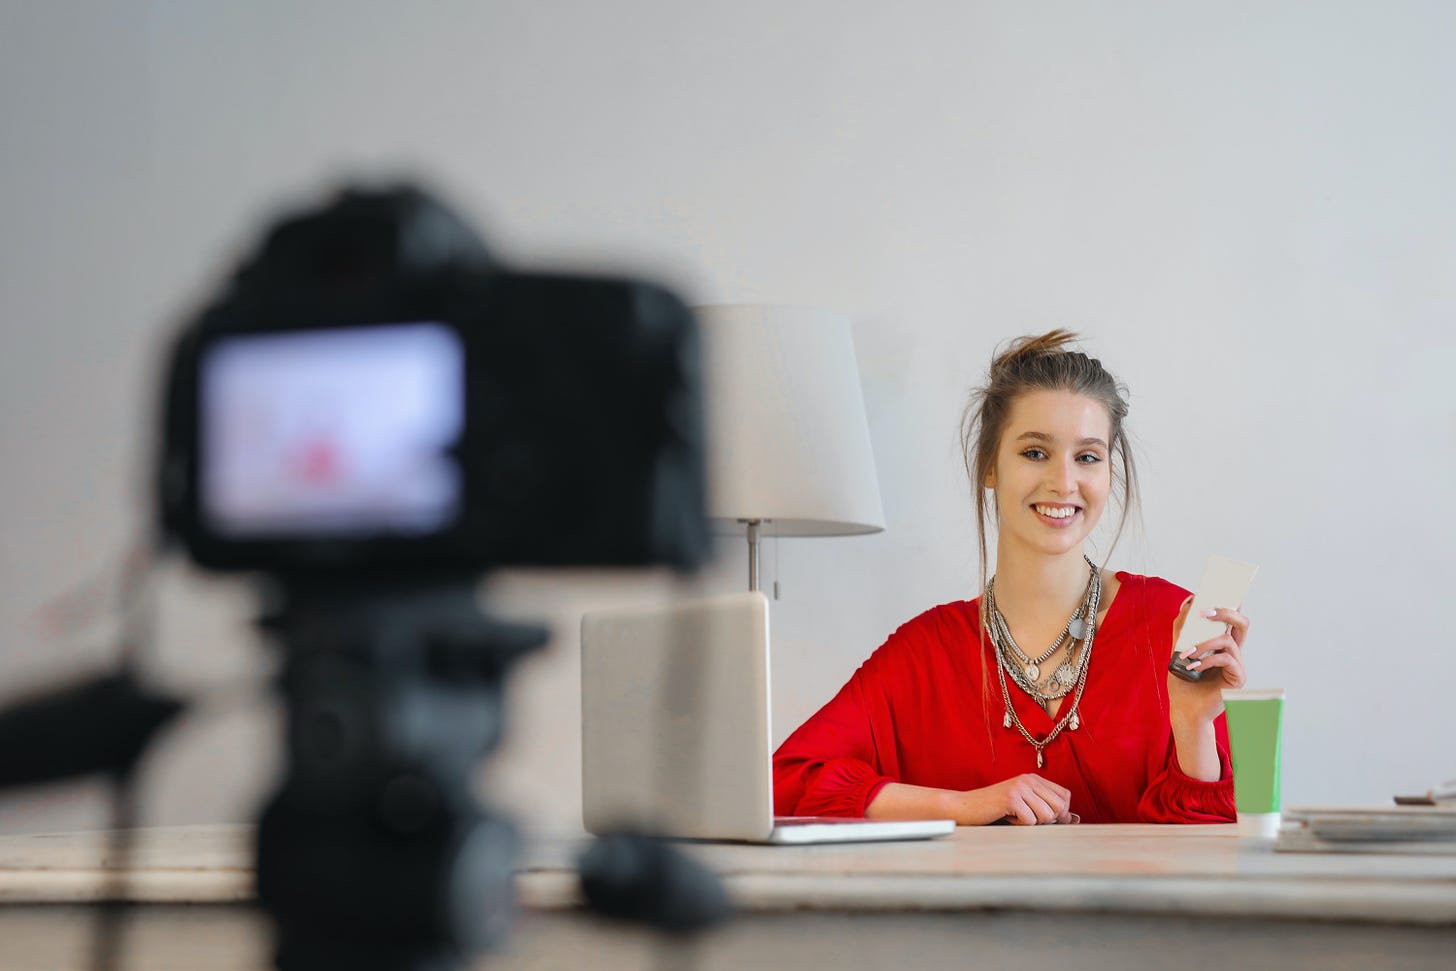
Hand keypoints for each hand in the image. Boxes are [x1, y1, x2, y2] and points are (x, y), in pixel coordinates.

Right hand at [960, 774, 1076, 825]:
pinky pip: (1030, 821)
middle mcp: (1029, 779)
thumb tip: (1074, 819)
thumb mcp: (1024, 806)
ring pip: (1047, 815)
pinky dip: (1019, 825)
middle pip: (1059, 807)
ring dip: (1032, 823)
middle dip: (1047, 820)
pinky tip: (1006, 817)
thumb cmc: (995, 811)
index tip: (1041, 817)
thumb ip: (1047, 810)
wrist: (965, 807)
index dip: (1060, 812)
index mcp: (1034, 779)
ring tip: (1015, 816)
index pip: (1065, 796)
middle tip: (1026, 817)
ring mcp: (1019, 787)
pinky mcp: (1010, 798)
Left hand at [1168, 595, 1249, 726]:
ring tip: (1186, 653)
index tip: (1221, 586)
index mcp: (1221, 643)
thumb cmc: (1183, 680)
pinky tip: (1193, 667)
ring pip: (1228, 640)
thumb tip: (1187, 603)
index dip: (1230, 601)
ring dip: (1204, 643)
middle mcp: (1233, 651)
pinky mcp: (1238, 678)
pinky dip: (1207, 660)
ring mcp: (1237, 664)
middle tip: (1205, 611)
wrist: (1184, 708)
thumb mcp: (1178, 650)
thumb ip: (1183, 629)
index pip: (1230, 618)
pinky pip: (1226, 659)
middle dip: (1225, 612)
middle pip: (1241, 623)